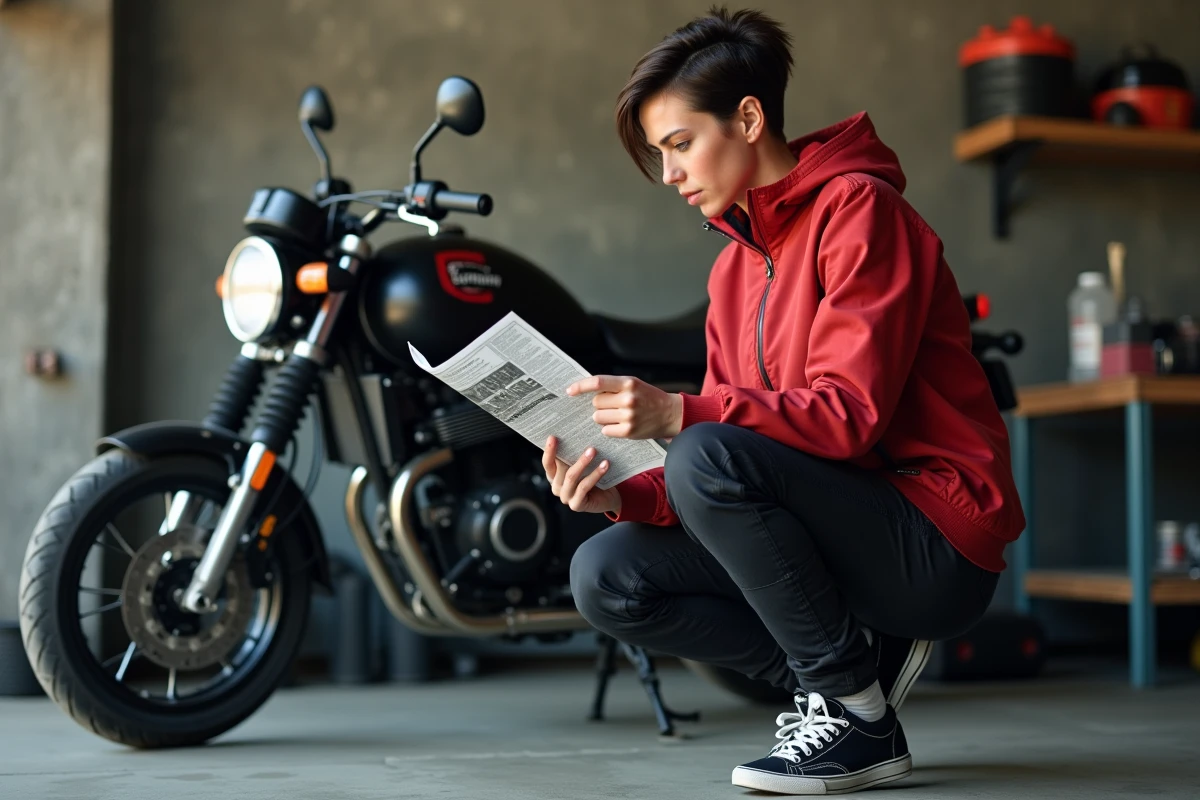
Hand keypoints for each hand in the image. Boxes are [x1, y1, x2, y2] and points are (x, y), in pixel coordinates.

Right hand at [542, 436, 621, 514]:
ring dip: (583, 462)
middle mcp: (557, 487)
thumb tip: (576, 435)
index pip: (547, 463)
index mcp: (554, 476)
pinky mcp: (576, 505)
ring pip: (571, 477)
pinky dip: (595, 474)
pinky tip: (604, 465)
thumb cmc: (593, 476)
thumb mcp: (583, 465)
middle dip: (572, 454)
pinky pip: (584, 487)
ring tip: (593, 451)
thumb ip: (575, 455)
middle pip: (561, 469)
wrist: (608, 498)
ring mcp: (565, 497)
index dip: (549, 451)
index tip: (552, 437)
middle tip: (584, 442)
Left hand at [566, 375, 683, 439]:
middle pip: (596, 403)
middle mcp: (628, 398)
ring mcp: (628, 416)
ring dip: (603, 417)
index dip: (580, 386)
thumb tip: (588, 390)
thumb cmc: (649, 397)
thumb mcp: (634, 384)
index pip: (597, 382)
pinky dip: (610, 428)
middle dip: (600, 404)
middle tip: (612, 405)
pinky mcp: (628, 431)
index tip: (570, 391)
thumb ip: (614, 386)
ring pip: (598, 417)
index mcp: (628, 383)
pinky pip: (606, 430)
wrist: (670, 413)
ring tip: (618, 415)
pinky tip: (621, 425)